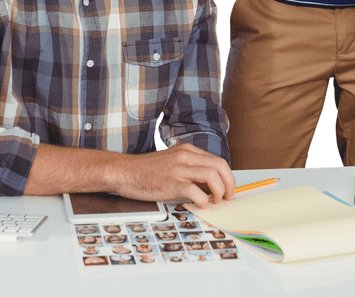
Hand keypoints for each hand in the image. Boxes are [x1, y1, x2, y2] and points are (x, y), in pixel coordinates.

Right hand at [112, 143, 234, 208]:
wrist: (124, 171)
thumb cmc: (146, 170)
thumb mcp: (172, 162)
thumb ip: (190, 168)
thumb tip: (210, 185)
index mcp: (187, 150)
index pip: (218, 161)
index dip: (228, 177)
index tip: (228, 190)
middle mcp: (185, 156)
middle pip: (220, 166)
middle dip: (230, 184)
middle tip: (228, 198)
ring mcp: (178, 169)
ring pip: (212, 176)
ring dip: (219, 192)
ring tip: (214, 202)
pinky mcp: (170, 183)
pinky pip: (195, 191)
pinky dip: (203, 201)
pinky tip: (200, 204)